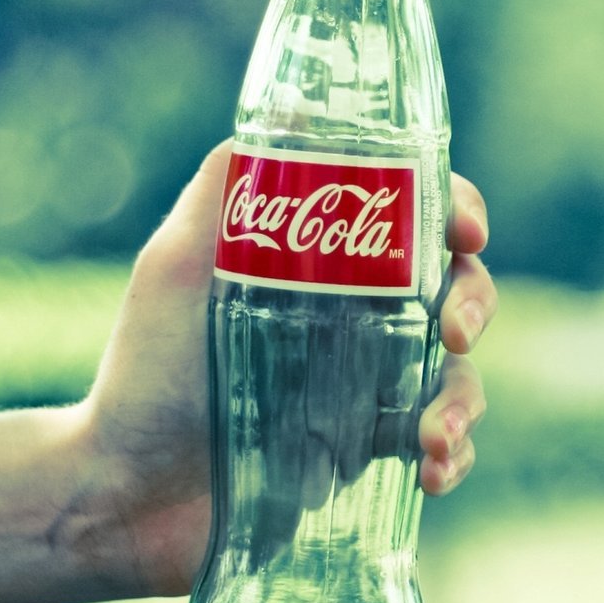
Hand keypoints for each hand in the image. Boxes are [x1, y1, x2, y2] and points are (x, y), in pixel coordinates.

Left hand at [76, 144, 495, 597]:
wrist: (127, 495)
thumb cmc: (147, 373)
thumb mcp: (177, 266)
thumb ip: (226, 190)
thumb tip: (293, 107)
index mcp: (325, 263)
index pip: (415, 218)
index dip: (460, 212)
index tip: (468, 231)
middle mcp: (356, 317)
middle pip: (457, 289)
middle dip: (476, 303)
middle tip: (454, 332)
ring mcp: (368, 387)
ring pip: (458, 374)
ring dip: (464, 400)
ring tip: (431, 438)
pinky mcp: (369, 455)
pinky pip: (441, 448)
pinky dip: (452, 458)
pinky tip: (432, 474)